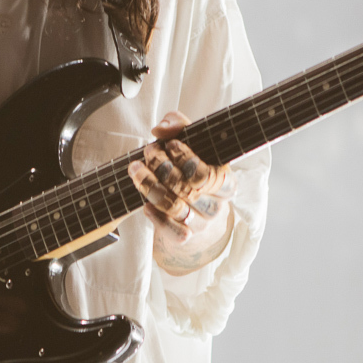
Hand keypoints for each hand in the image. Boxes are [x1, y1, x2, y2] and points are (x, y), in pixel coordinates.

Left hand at [128, 111, 237, 275]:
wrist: (192, 207)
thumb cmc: (190, 166)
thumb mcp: (190, 141)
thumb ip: (178, 125)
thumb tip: (160, 129)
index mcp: (225, 180)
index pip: (207, 173)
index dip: (185, 158)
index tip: (169, 143)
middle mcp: (217, 203)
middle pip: (188, 188)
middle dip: (162, 167)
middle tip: (148, 152)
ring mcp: (202, 222)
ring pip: (176, 208)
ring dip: (151, 187)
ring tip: (136, 170)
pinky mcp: (186, 236)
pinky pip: (171, 230)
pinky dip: (156, 216)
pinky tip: (145, 203)